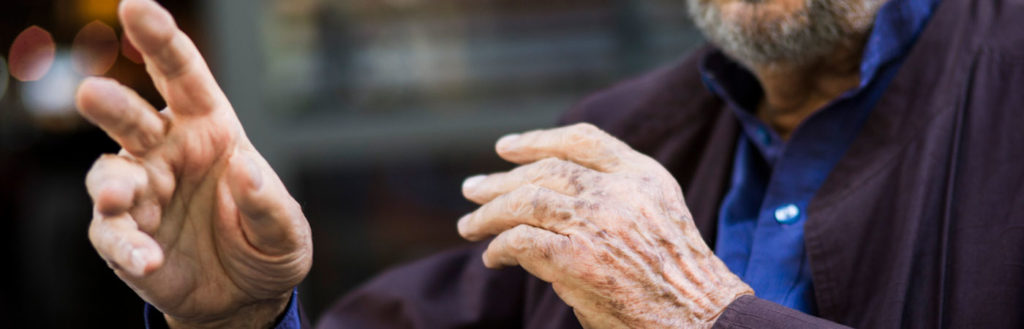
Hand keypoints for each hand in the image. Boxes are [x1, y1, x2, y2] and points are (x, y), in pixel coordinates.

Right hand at [77, 0, 310, 326]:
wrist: (245, 296)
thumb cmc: (266, 243)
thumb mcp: (285, 228)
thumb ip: (269, 201)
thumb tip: (245, 171)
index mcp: (209, 128)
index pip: (183, 75)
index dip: (160, 40)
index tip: (138, 8)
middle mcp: (167, 151)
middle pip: (132, 117)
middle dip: (111, 105)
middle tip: (92, 94)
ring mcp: (142, 192)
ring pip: (109, 174)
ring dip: (112, 184)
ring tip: (120, 198)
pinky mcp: (125, 236)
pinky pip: (113, 235)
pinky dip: (126, 246)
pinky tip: (148, 259)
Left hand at [459, 123, 752, 327]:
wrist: (702, 318)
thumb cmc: (678, 277)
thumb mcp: (657, 215)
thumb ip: (613, 196)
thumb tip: (545, 198)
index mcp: (643, 175)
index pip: (581, 141)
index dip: (538, 139)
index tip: (505, 147)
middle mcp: (619, 191)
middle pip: (544, 170)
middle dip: (501, 180)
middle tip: (472, 190)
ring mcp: (597, 223)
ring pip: (525, 201)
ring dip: (489, 214)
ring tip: (469, 226)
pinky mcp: (577, 259)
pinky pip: (521, 241)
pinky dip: (500, 248)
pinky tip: (494, 257)